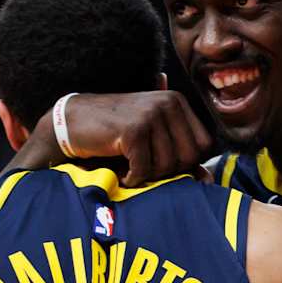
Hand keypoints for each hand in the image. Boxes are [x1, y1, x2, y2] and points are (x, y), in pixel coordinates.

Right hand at [56, 92, 214, 184]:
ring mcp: (151, 114)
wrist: (73, 122)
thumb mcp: (153, 140)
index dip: (185, 163)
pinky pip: (144, 170)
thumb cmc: (116, 135)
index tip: (159, 161)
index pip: (204, 146)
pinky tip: (120, 170)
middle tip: (143, 167)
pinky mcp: (133, 129)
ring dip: (146, 176)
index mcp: (177, 102)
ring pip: (167, 167)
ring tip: (129, 166)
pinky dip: (131, 178)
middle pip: (188, 159)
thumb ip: (180, 156)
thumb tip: (208, 181)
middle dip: (166, 173)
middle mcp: (168, 103)